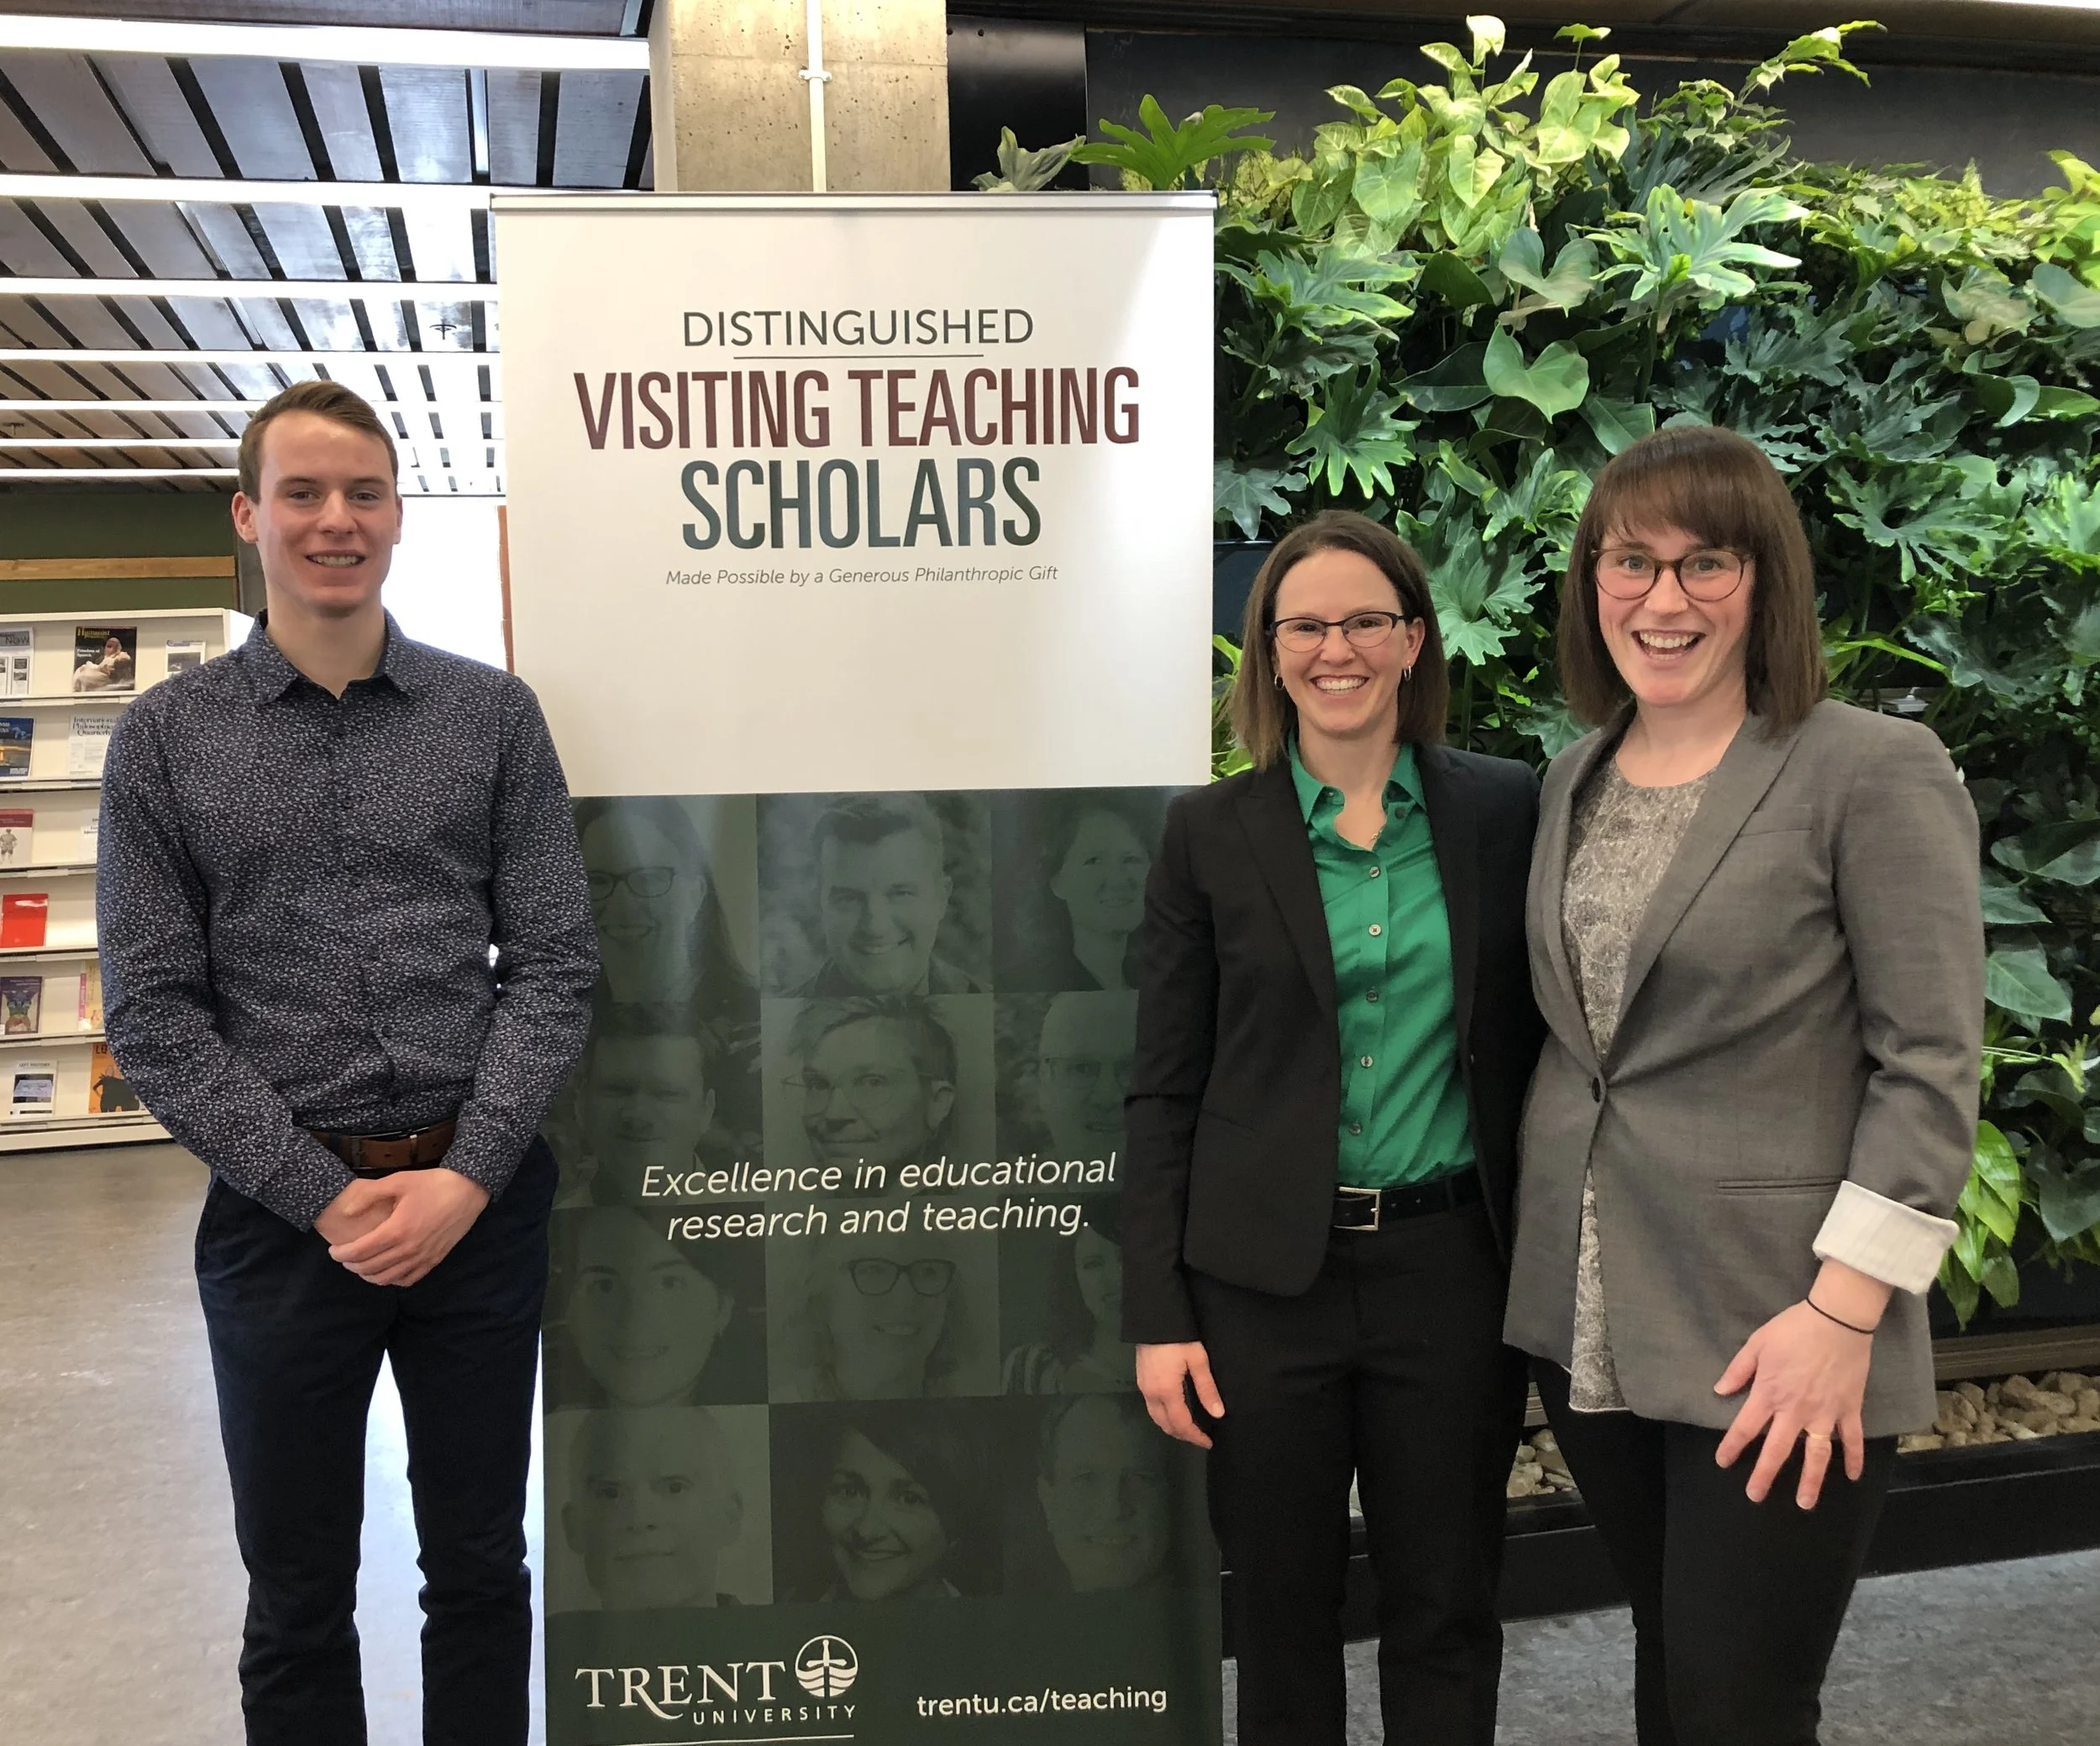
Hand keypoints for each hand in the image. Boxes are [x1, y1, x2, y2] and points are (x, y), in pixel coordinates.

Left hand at [326, 1169, 489, 1287]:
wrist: (468, 1190)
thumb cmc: (433, 1183)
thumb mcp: (399, 1181)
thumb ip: (369, 1195)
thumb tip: (346, 1212)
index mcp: (397, 1230)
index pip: (359, 1252)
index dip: (341, 1255)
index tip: (333, 1250)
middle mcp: (408, 1249)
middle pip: (369, 1268)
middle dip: (351, 1265)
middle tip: (344, 1257)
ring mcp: (422, 1258)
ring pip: (386, 1279)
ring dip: (368, 1275)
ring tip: (361, 1265)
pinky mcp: (434, 1261)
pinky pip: (407, 1280)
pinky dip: (391, 1280)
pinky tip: (386, 1270)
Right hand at [1136, 1341, 1224, 1448]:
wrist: (1153, 1317)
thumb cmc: (1179, 1337)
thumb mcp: (1198, 1360)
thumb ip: (1207, 1389)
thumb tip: (1218, 1414)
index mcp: (1166, 1392)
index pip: (1181, 1424)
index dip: (1195, 1436)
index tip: (1208, 1442)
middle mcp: (1151, 1394)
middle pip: (1166, 1425)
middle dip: (1183, 1435)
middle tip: (1200, 1438)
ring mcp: (1143, 1387)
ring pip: (1156, 1418)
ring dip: (1172, 1427)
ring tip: (1189, 1429)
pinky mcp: (1141, 1380)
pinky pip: (1152, 1408)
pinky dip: (1164, 1416)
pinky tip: (1175, 1412)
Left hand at [1713, 1300, 1871, 1508]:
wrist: (1837, 1320)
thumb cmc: (1793, 1329)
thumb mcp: (1757, 1344)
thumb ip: (1738, 1370)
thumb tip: (1720, 1392)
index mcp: (1770, 1393)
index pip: (1746, 1428)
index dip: (1732, 1447)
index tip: (1723, 1462)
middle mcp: (1796, 1410)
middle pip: (1778, 1450)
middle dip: (1765, 1475)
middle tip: (1755, 1496)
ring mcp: (1825, 1413)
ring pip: (1817, 1455)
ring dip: (1811, 1481)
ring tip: (1805, 1503)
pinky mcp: (1850, 1409)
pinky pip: (1852, 1440)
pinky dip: (1854, 1459)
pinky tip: (1853, 1477)